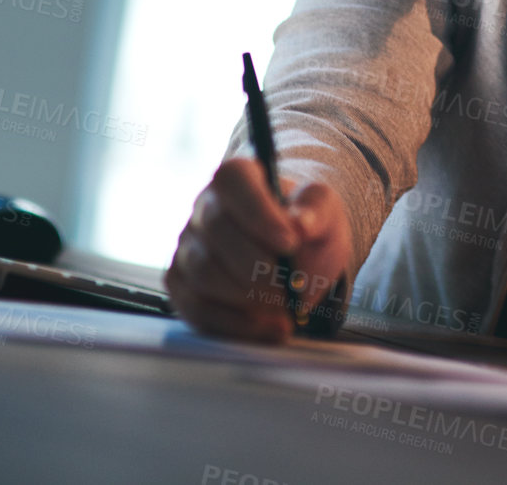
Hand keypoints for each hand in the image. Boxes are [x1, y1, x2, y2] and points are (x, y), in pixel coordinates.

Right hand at [165, 157, 351, 342]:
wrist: (297, 260)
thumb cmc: (307, 230)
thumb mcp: (325, 214)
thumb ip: (317, 211)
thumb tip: (301, 222)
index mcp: (238, 178)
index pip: (232, 180)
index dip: (257, 212)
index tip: (290, 243)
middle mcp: (205, 207)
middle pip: (216, 230)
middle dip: (257, 266)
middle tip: (291, 290)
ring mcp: (188, 247)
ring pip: (203, 273)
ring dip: (248, 298)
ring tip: (285, 311)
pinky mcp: (182, 285)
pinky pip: (196, 309)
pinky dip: (236, 325)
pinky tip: (268, 328)